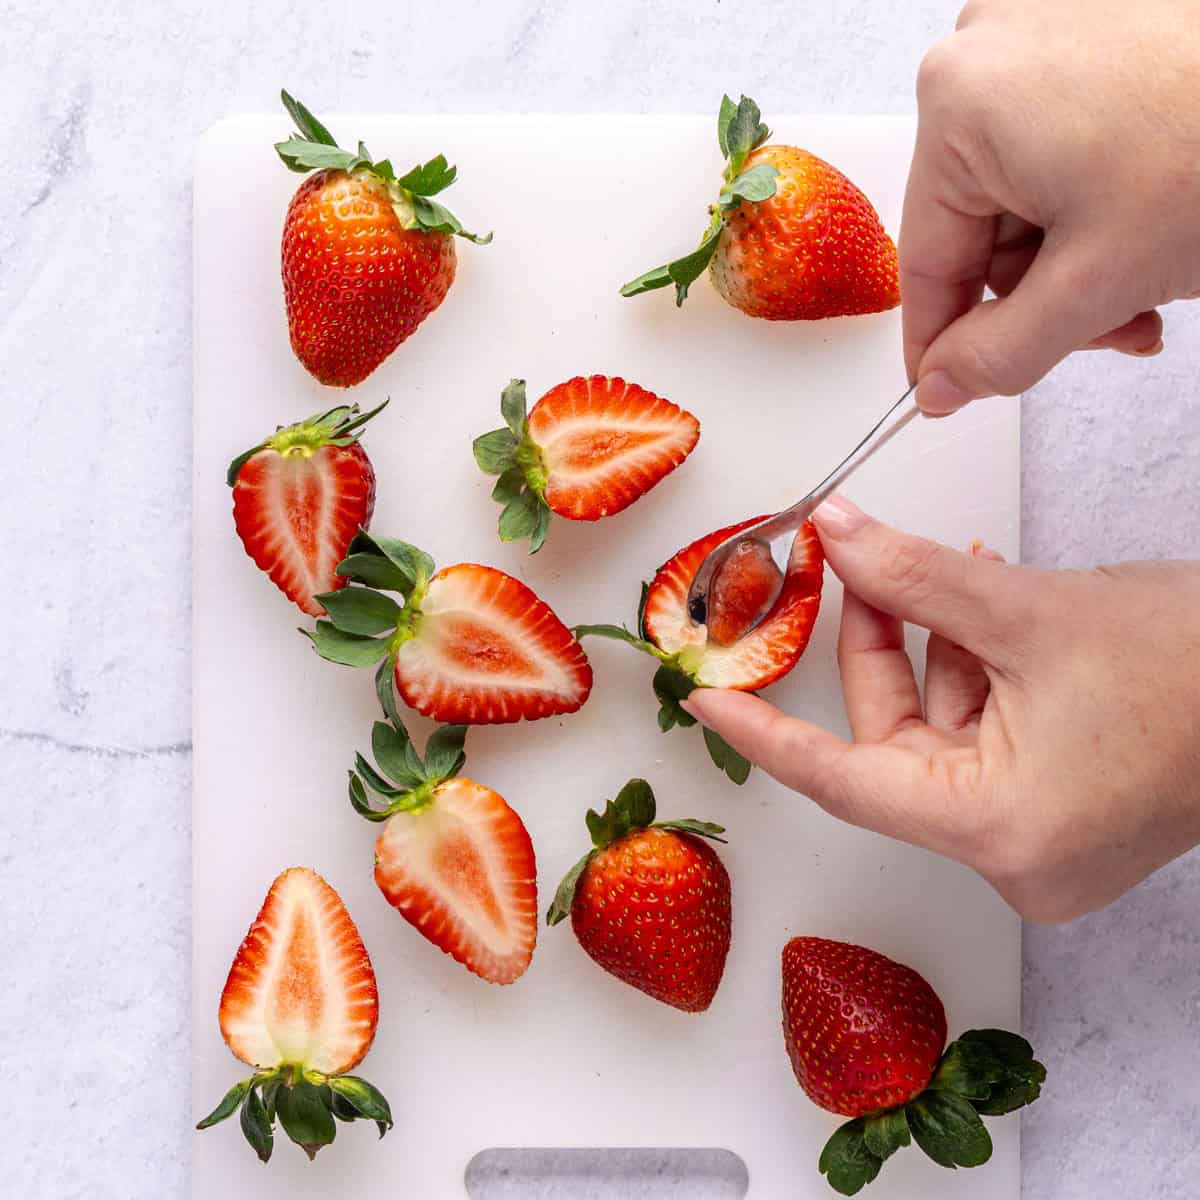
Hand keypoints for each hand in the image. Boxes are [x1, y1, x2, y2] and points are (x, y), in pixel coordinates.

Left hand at [682, 496, 1199, 921]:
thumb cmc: (1198, 665)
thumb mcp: (1030, 610)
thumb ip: (914, 576)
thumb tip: (836, 536)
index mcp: (997, 832)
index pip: (840, 781)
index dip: (763, 732)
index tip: (706, 700)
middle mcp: (1016, 856)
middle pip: (894, 745)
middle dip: (876, 647)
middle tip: (856, 570)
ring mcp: (1045, 839)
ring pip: (943, 735)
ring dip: (932, 647)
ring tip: (934, 568)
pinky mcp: (1068, 812)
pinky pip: (989, 740)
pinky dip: (975, 674)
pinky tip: (979, 605)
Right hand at [902, 0, 1199, 414]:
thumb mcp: (1097, 282)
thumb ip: (1001, 354)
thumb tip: (943, 386)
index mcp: (959, 103)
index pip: (926, 259)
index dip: (942, 341)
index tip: (949, 388)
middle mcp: (988, 48)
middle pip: (980, 224)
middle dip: (1041, 293)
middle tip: (1105, 328)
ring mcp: (1044, 28)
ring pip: (1025, 190)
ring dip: (1075, 256)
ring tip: (1144, 278)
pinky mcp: (1095, 24)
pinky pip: (1060, 143)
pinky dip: (1096, 199)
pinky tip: (1147, 226)